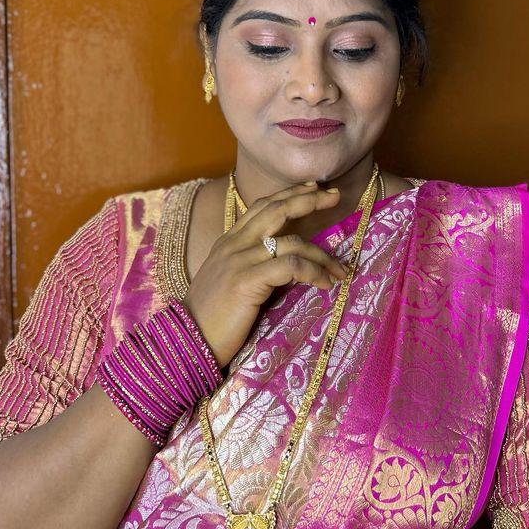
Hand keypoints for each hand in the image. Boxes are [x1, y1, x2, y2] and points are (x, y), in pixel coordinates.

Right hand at [183, 180, 349, 367]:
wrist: (187, 340)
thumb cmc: (212, 318)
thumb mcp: (232, 281)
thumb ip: (255, 266)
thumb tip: (290, 264)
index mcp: (228, 241)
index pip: (262, 206)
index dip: (289, 193)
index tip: (314, 188)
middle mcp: (233, 244)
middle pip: (277, 210)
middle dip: (309, 200)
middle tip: (335, 196)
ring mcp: (239, 260)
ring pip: (292, 242)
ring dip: (323, 256)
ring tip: (340, 270)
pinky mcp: (246, 280)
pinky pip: (291, 266)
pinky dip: (313, 272)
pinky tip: (325, 284)